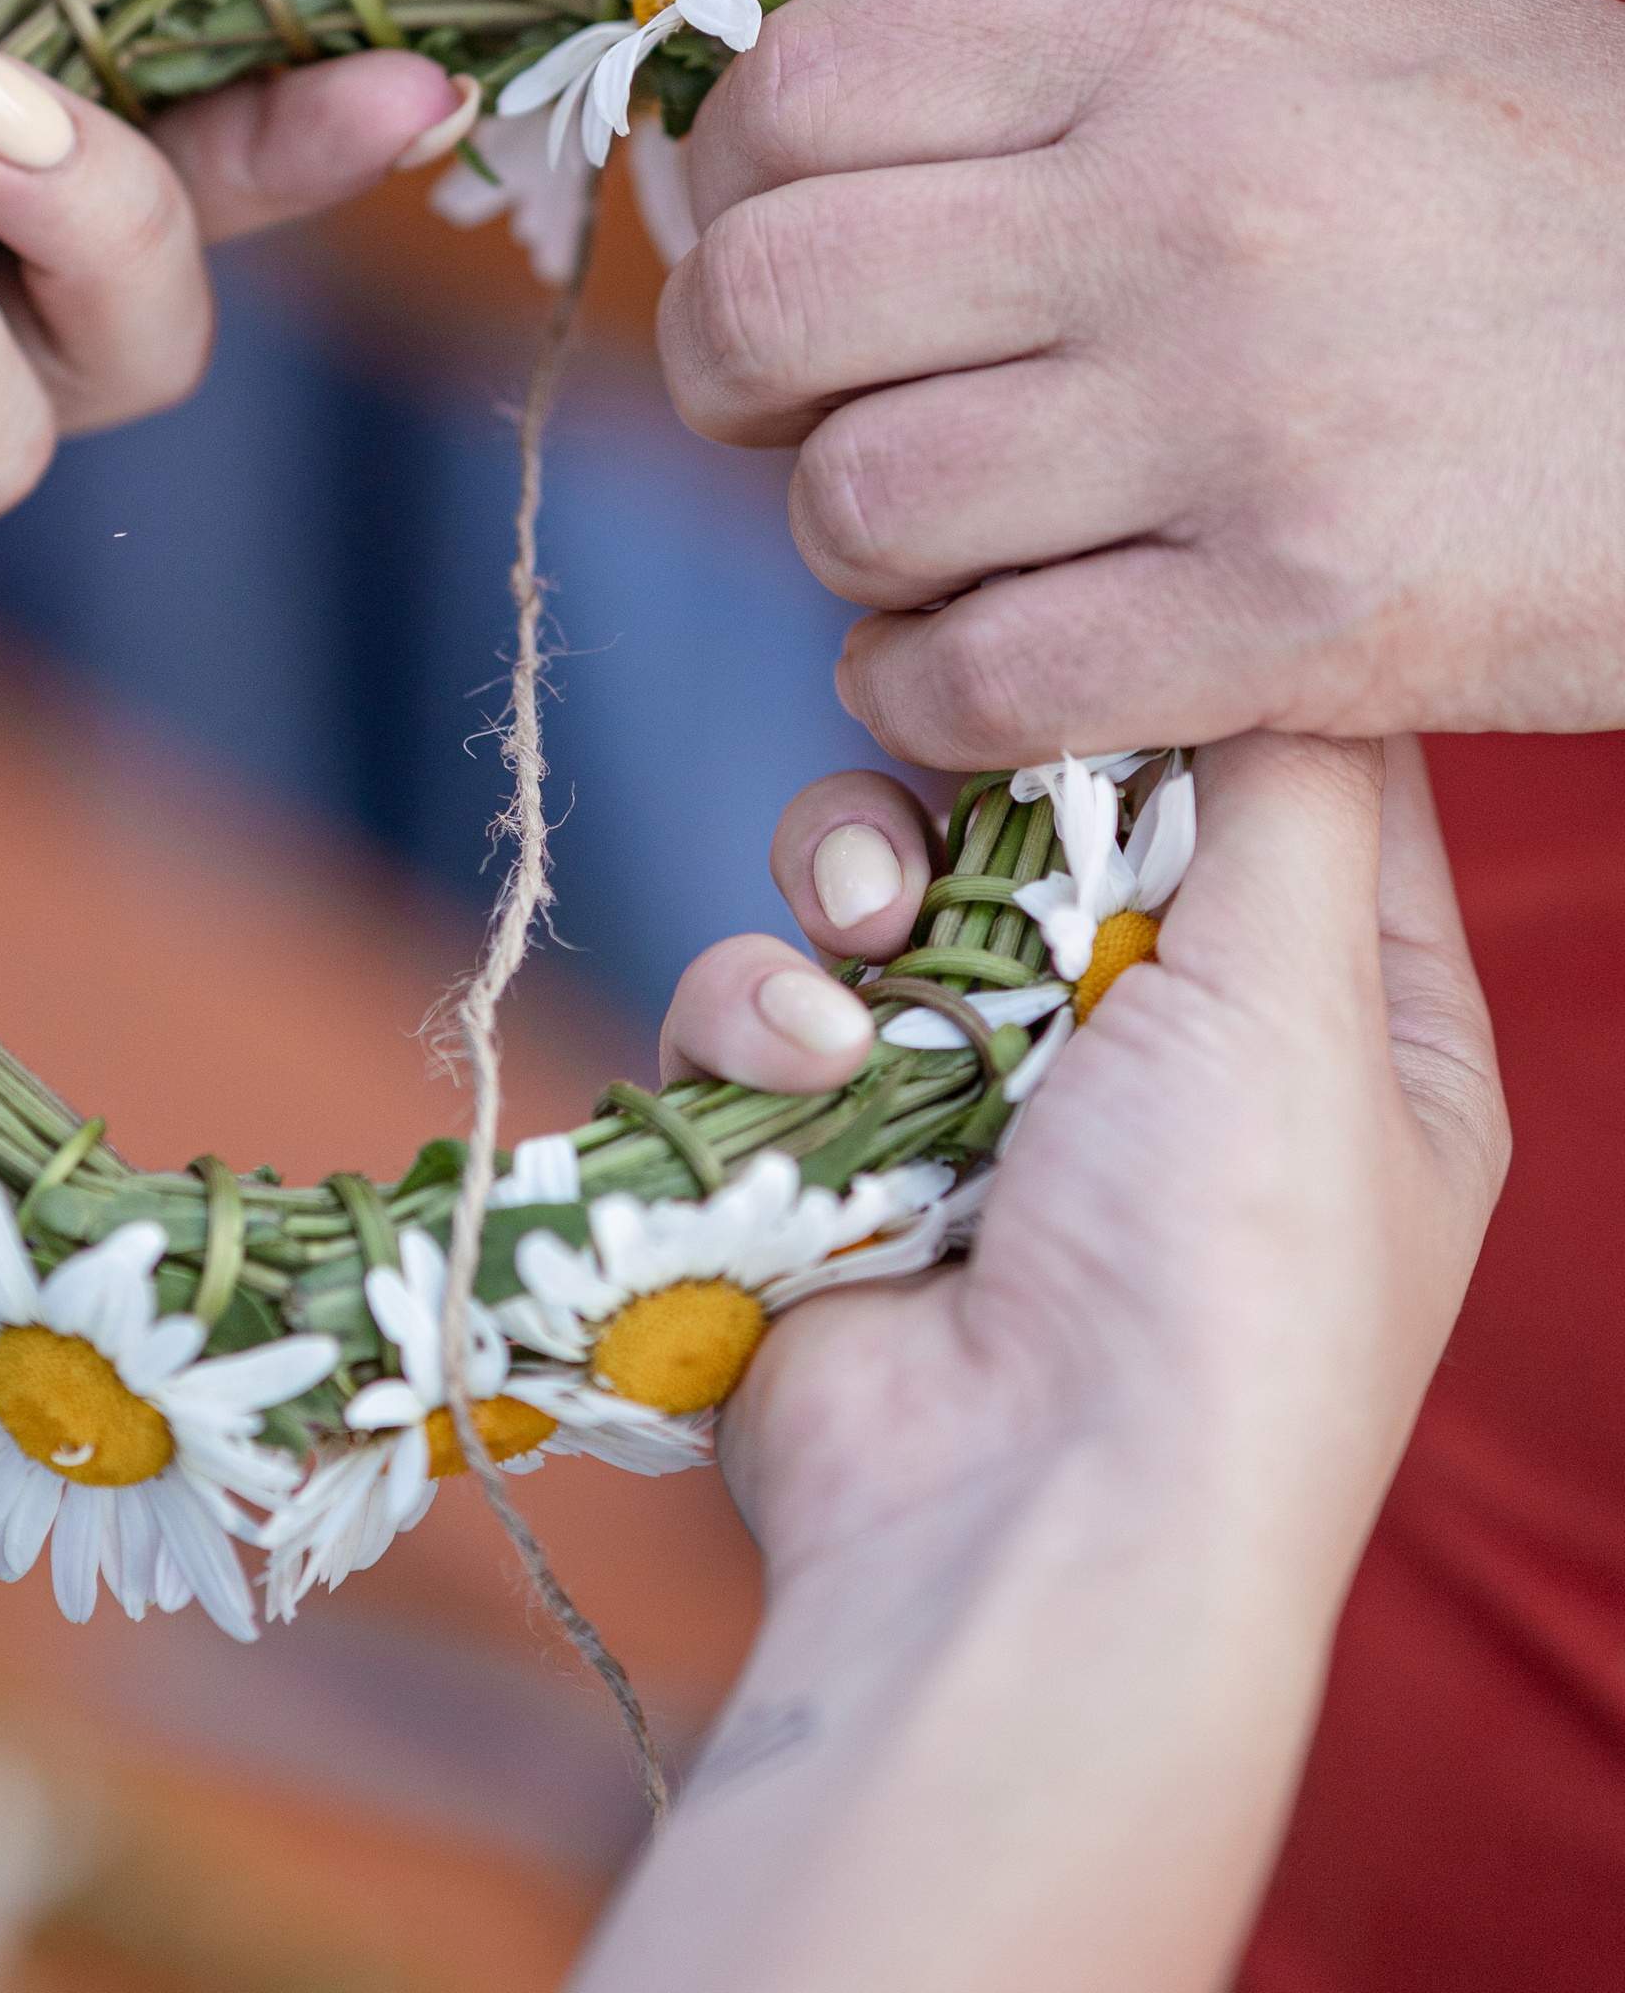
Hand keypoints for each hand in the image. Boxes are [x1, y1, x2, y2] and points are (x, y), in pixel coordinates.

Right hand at [581, 735, 1505, 1992]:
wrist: (1017, 1522)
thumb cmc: (1217, 1271)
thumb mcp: (1309, 997)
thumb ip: (1282, 785)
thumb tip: (1263, 633)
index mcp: (1349, 1027)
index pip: (1287, 776)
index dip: (1191, 674)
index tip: (1101, 593)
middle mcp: (1176, 1051)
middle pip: (1061, 801)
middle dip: (987, 776)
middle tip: (958, 771)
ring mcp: (992, 1100)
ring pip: (889, 877)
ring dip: (850, 872)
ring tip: (862, 932)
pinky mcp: (836, 1149)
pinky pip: (772, 1000)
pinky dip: (767, 1012)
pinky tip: (807, 1066)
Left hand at [658, 0, 1624, 767]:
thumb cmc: (1568, 191)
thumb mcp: (1340, 38)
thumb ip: (1091, 63)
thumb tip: (824, 124)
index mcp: (1176, 40)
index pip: (800, 87)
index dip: (724, 182)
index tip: (757, 240)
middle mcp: (1179, 210)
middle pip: (772, 300)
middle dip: (728, 375)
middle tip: (785, 410)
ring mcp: (1235, 421)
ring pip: (853, 504)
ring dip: (846, 546)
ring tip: (928, 543)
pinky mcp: (1299, 621)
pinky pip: (974, 682)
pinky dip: (926, 691)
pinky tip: (983, 662)